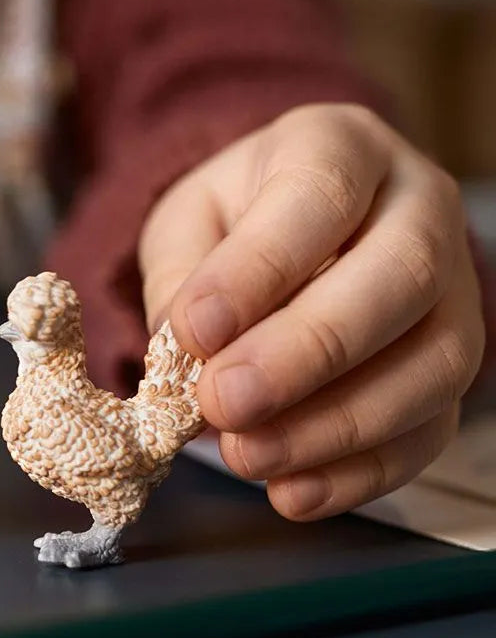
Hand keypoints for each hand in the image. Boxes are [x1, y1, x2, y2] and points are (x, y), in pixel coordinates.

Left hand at [139, 104, 484, 520]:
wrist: (289, 226)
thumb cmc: (235, 217)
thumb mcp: (188, 219)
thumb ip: (182, 277)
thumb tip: (182, 356)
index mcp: (341, 146)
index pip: (317, 196)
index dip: (258, 269)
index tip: (195, 329)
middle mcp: (419, 209)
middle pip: (398, 277)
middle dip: (307, 352)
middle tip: (222, 402)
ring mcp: (455, 291)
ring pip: (434, 362)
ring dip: (335, 425)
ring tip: (246, 455)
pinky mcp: (452, 366)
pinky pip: (432, 428)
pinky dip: (362, 472)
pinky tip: (294, 491)